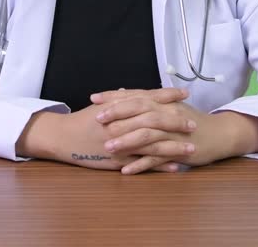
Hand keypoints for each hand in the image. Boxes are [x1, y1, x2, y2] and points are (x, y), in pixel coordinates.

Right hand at [21, 98, 197, 172]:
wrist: (63, 138)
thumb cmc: (82, 120)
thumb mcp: (101, 105)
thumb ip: (118, 98)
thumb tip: (131, 90)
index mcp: (120, 108)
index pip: (148, 98)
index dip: (167, 96)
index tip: (185, 94)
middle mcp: (122, 124)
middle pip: (154, 122)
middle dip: (176, 122)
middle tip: (194, 123)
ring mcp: (121, 144)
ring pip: (152, 145)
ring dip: (173, 146)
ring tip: (191, 147)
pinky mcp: (118, 160)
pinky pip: (142, 164)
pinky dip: (159, 165)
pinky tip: (175, 166)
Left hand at [91, 88, 227, 173]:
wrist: (218, 134)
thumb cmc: (189, 120)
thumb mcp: (168, 106)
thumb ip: (147, 101)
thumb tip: (123, 93)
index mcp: (162, 102)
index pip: (134, 96)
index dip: (114, 96)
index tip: (94, 98)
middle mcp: (166, 114)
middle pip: (139, 111)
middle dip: (117, 115)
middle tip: (97, 120)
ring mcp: (172, 133)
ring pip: (147, 135)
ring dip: (126, 141)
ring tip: (108, 147)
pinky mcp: (178, 151)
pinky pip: (157, 158)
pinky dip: (140, 164)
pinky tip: (125, 170)